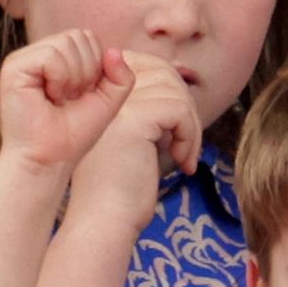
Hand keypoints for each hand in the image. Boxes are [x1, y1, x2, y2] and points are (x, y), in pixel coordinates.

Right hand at [0, 30, 135, 176]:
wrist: (49, 160)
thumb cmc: (72, 135)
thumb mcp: (107, 101)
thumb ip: (120, 76)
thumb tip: (114, 50)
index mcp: (57, 58)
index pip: (87, 38)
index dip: (96, 67)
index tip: (82, 96)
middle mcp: (38, 54)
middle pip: (78, 35)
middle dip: (86, 71)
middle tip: (70, 99)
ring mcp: (24, 59)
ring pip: (65, 43)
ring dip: (73, 77)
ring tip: (59, 100)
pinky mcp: (14, 67)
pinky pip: (51, 55)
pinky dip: (59, 78)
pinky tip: (49, 98)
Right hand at [66, 52, 202, 234]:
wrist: (103, 222)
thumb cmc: (118, 190)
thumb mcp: (132, 138)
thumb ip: (147, 108)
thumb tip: (180, 82)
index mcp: (97, 94)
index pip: (143, 64)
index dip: (167, 89)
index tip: (174, 128)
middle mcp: (102, 93)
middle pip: (162, 71)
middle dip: (184, 105)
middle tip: (185, 142)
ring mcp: (116, 104)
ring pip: (174, 90)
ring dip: (190, 125)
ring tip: (184, 156)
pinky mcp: (133, 119)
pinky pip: (179, 109)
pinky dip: (190, 135)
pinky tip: (182, 162)